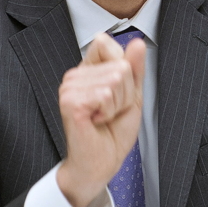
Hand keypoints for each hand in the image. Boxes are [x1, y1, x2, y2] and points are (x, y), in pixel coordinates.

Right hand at [57, 32, 145, 206]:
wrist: (101, 163)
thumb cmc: (113, 132)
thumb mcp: (132, 95)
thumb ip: (134, 68)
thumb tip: (138, 43)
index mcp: (86, 70)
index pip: (106, 43)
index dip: (124, 68)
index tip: (116, 94)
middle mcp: (74, 75)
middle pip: (119, 64)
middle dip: (125, 92)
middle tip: (111, 112)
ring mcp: (69, 87)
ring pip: (115, 79)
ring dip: (118, 104)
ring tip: (104, 117)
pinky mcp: (70, 102)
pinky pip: (106, 94)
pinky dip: (109, 112)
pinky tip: (96, 122)